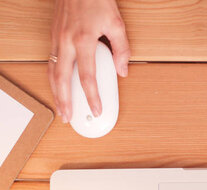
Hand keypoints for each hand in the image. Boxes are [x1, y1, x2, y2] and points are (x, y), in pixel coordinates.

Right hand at [49, 0, 129, 122]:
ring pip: (52, 72)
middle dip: (65, 101)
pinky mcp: (53, 35)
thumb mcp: (116, 22)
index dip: (92, 97)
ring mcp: (57, 38)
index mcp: (83, 40)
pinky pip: (50, 61)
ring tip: (61, 109)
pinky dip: (52, 79)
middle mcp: (66, 41)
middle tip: (68, 118)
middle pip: (62, 79)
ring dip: (55, 93)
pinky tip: (57, 88)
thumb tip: (122, 71)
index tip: (97, 110)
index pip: (87, 77)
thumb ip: (121, 49)